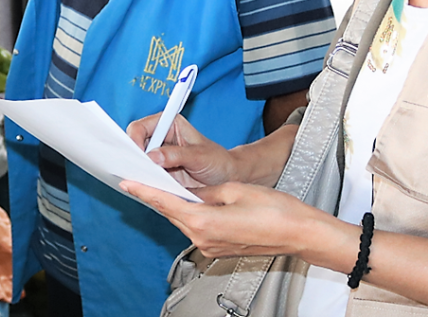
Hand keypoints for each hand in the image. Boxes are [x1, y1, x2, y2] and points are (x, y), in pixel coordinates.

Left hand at [120, 180, 324, 259]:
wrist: (299, 233)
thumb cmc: (274, 210)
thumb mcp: (234, 190)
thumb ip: (205, 192)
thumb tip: (188, 191)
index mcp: (203, 221)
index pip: (165, 203)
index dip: (145, 191)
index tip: (128, 182)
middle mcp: (203, 238)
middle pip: (172, 213)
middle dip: (157, 196)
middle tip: (141, 179)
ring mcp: (210, 247)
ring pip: (184, 221)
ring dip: (174, 206)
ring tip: (162, 187)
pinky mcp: (219, 249)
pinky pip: (197, 228)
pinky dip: (190, 214)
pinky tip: (189, 202)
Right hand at [127, 114, 237, 187]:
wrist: (229, 179)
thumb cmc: (219, 161)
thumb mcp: (200, 156)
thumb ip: (177, 155)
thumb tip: (152, 157)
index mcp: (169, 124)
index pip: (141, 127)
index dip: (134, 140)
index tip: (137, 156)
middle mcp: (161, 138)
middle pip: (134, 144)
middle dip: (132, 157)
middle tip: (134, 171)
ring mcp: (159, 157)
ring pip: (137, 162)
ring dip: (137, 171)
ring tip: (139, 181)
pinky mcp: (159, 174)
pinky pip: (144, 177)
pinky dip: (143, 183)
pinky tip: (145, 189)